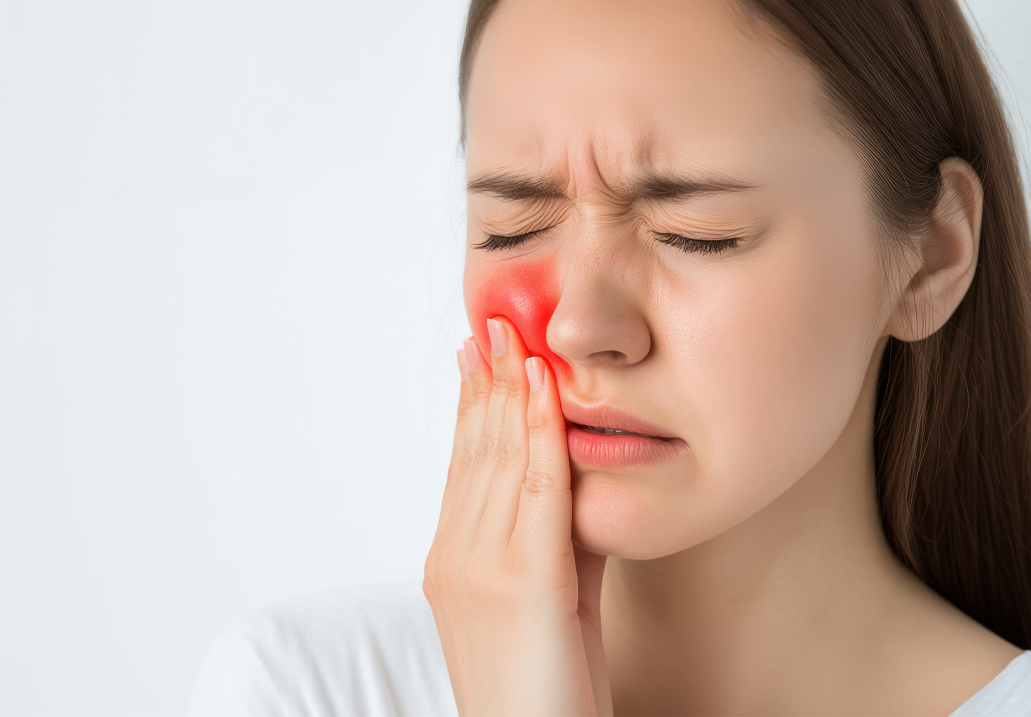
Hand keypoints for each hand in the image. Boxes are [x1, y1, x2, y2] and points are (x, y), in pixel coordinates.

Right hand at [423, 316, 611, 716]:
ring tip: (514, 335)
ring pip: (498, 457)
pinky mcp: (520, 582)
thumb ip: (558, 539)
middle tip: (495, 324)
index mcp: (453, 563)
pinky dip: (538, 429)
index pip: (464, 466)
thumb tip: (577, 480)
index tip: (479, 356)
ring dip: (509, 389)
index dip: (472, 406)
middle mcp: (456, 557)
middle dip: (487, 382)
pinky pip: (534, 487)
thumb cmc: (549, 688)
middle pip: (475, 451)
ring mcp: (479, 568)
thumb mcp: (553, 601)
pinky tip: (543, 388)